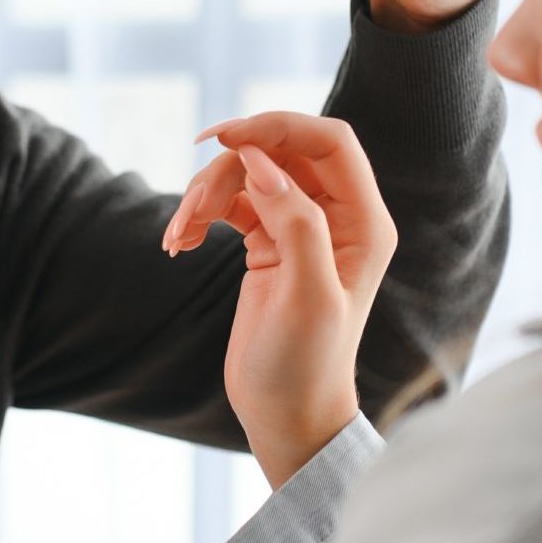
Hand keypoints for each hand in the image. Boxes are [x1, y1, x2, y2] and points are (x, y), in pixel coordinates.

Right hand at [163, 111, 394, 485]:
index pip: (329, 140)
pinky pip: (231, 204)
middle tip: (192, 207)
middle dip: (230, 168)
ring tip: (178, 237)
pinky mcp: (268, 244)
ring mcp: (301, 228)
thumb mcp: (307, 296)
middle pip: (281, 152)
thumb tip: (264, 164)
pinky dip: (201, 214)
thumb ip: (295, 222)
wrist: (287, 416)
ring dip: (206, 194)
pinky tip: (179, 243)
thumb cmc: (305, 365)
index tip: (224, 139)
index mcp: (363, 223)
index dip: (278, 127)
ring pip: (249, 175)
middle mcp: (338, 218)